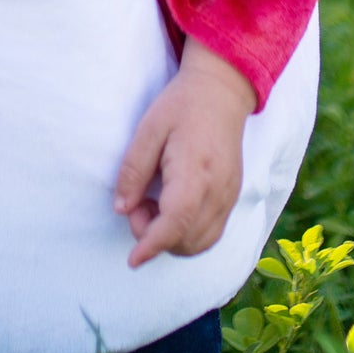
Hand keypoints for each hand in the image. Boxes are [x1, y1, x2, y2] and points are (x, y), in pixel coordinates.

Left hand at [113, 40, 254, 267]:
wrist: (221, 92)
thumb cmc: (181, 106)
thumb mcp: (148, 129)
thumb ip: (133, 170)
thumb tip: (122, 209)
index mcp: (195, 171)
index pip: (176, 222)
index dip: (153, 244)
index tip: (133, 260)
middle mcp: (218, 190)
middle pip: (188, 240)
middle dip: (156, 237)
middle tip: (138, 204)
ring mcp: (229, 196)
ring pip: (201, 242)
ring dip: (172, 239)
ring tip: (154, 205)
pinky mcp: (232, 197)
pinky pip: (211, 232)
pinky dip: (187, 235)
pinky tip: (171, 209)